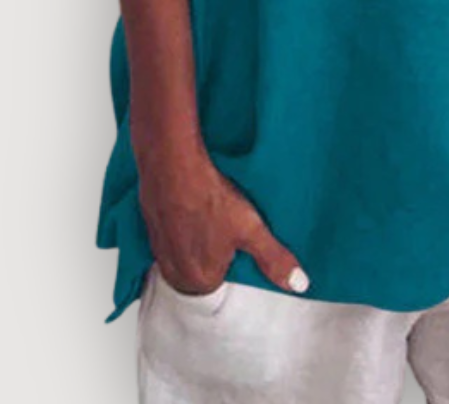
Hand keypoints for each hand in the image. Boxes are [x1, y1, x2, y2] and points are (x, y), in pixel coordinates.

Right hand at [139, 159, 308, 296]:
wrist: (173, 165)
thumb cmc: (210, 199)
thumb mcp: (252, 230)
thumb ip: (273, 259)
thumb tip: (299, 284)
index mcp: (198, 280)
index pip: (222, 280)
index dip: (233, 257)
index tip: (238, 238)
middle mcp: (174, 271)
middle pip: (200, 268)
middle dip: (212, 251)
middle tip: (224, 224)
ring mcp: (159, 248)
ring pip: (183, 251)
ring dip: (195, 238)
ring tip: (209, 213)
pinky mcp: (149, 226)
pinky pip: (169, 234)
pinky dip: (180, 223)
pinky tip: (191, 203)